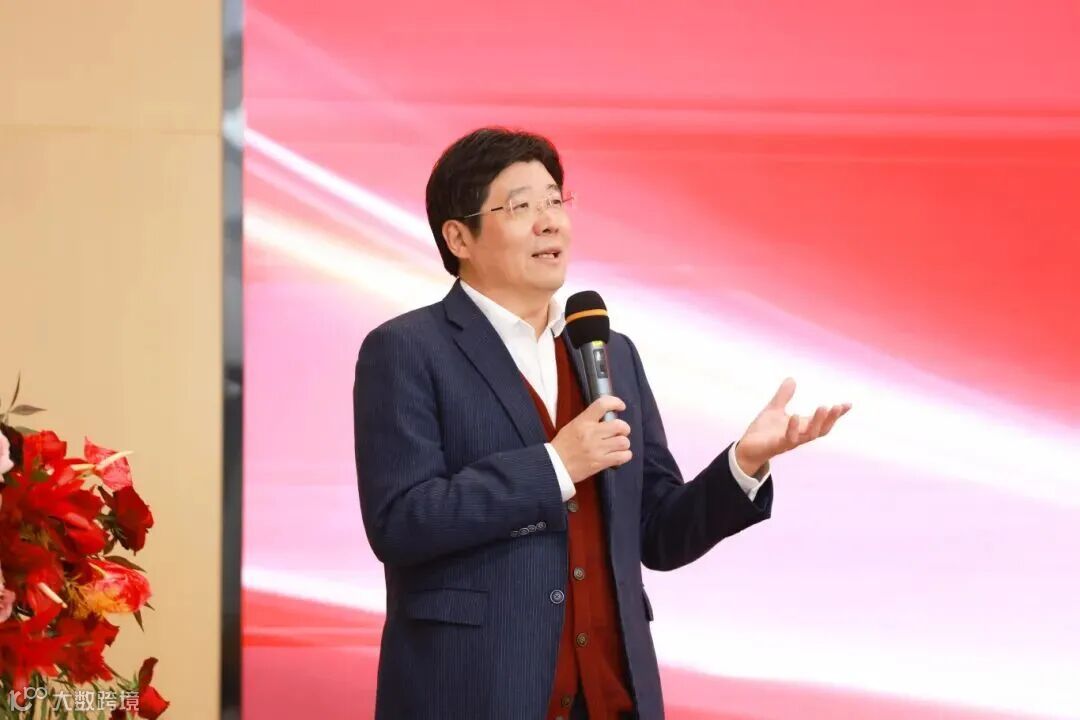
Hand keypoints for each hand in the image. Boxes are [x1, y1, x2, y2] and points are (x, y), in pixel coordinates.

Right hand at [551, 396, 631, 483]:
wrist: (554, 466)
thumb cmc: (562, 446)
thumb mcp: (572, 426)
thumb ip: (588, 420)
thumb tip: (605, 416)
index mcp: (583, 422)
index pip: (602, 405)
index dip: (615, 402)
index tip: (621, 406)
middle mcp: (591, 433)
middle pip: (619, 425)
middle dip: (624, 429)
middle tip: (620, 432)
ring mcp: (596, 449)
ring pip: (623, 441)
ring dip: (624, 444)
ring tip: (618, 446)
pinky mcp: (600, 463)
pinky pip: (622, 456)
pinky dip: (625, 455)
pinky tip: (620, 455)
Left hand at [735, 378, 850, 475]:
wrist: (747, 447)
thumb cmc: (763, 431)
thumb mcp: (774, 409)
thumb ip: (783, 396)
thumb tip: (791, 378)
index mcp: (801, 427)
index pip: (823, 421)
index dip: (836, 414)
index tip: (848, 404)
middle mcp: (800, 435)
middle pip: (821, 429)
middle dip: (831, 418)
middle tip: (837, 406)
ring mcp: (790, 442)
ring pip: (809, 435)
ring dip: (818, 421)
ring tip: (824, 407)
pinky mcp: (777, 445)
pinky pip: (788, 438)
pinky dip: (793, 428)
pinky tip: (794, 416)